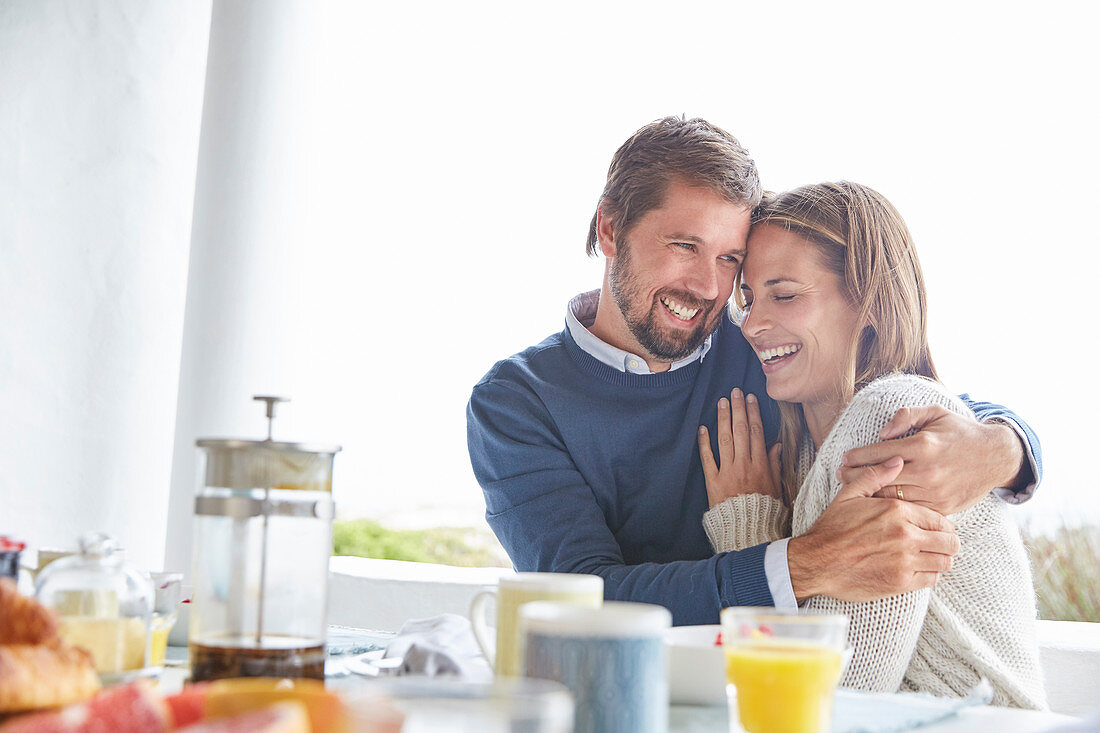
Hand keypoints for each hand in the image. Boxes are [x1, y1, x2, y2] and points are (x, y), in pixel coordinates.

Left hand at [697, 388, 781, 508]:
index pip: (757, 433)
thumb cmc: (764, 510)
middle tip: (735, 392)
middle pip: (741, 431)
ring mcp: (728, 472)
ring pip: (725, 440)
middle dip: (738, 409)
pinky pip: (708, 459)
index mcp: (761, 465)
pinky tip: (702, 428)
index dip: (753, 414)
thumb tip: (776, 445)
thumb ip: (774, 465)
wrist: (747, 530)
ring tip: (721, 402)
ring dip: (723, 419)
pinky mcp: (713, 481)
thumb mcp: (776, 487)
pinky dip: (704, 443)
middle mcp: (744, 465)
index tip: (750, 399)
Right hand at [788, 457, 959, 602]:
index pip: (941, 519)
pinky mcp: (901, 582)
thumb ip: (876, 476)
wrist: (816, 562)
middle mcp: (905, 535)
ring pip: (945, 562)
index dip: (942, 525)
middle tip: (937, 544)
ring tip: (929, 557)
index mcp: (896, 511)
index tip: (936, 529)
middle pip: (950, 542)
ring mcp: (905, 561)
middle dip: (947, 543)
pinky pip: (932, 579)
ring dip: (940, 559)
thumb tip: (898, 460)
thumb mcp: (849, 495)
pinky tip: (917, 570)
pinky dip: (929, 575)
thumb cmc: (832, 529)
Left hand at [837, 405, 1025, 514]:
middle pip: (880, 476)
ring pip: (892, 496)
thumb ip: (906, 415)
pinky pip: (910, 510)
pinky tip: (876, 504)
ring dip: (868, 494)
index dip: (857, 456)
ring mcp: (935, 491)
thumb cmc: (961, 432)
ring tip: (851, 491)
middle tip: (838, 475)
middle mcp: (927, 470)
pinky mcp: (942, 507)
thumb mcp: (936, 413)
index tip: (844, 457)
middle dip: (855, 476)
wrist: (996, 457)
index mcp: (923, 445)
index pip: (879, 452)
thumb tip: (881, 431)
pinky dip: (891, 507)